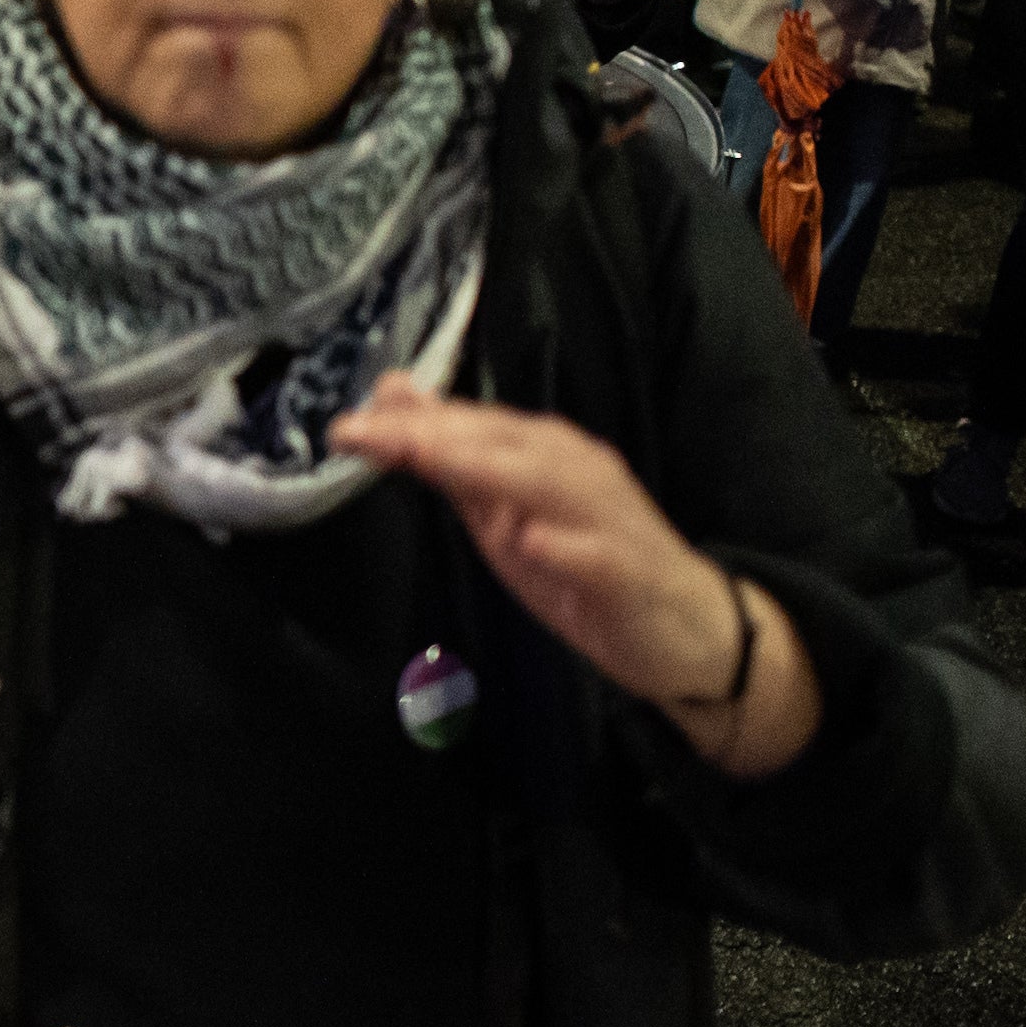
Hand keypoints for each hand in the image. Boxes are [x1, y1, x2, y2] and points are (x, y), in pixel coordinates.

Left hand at [327, 374, 825, 777]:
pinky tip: (532, 543)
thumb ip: (450, 459)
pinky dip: (566, 547)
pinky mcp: (630, 571)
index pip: (468, 427)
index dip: (407, 423)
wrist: (681, 627)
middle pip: (499, 444)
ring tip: (426, 458)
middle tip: (363, 433)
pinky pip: (597, 556)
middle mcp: (574, 470)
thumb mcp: (503, 512)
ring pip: (546, 483)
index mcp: (540, 452)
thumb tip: (393, 400)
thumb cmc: (582, 562)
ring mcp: (605, 517)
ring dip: (486, 468)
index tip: (344, 426)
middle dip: (430, 434)